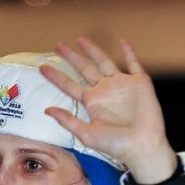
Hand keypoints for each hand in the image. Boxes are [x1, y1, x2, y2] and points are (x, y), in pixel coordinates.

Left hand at [40, 37, 177, 184]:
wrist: (141, 145)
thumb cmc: (115, 144)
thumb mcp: (86, 134)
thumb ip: (67, 121)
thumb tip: (46, 110)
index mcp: (92, 102)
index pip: (70, 85)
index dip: (56, 76)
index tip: (42, 68)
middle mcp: (105, 91)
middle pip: (84, 69)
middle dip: (72, 57)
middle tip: (58, 46)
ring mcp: (122, 85)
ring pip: (104, 61)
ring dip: (94, 50)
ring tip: (81, 40)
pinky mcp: (139, 82)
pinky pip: (134, 63)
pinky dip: (129, 52)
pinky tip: (123, 41)